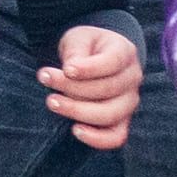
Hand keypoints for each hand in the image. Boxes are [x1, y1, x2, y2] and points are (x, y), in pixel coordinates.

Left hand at [41, 21, 142, 151]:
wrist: (94, 58)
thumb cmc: (84, 47)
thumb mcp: (78, 38)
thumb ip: (76, 51)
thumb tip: (71, 70)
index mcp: (125, 52)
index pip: (112, 62)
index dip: (88, 68)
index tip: (66, 68)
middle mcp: (132, 78)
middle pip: (107, 89)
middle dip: (72, 87)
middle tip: (44, 78)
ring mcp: (129, 102)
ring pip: (109, 114)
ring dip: (77, 110)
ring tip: (52, 102)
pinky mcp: (121, 121)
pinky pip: (116, 137)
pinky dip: (97, 139)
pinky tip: (75, 130)